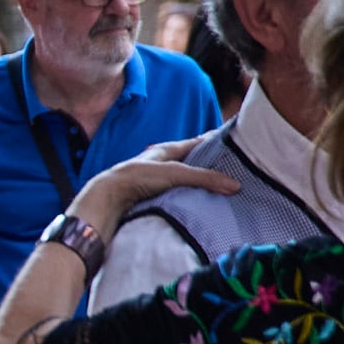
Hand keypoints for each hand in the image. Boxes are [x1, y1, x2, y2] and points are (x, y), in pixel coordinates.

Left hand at [73, 141, 238, 239]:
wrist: (108, 199)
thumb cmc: (137, 178)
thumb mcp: (175, 173)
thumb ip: (204, 178)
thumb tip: (234, 185)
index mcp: (166, 150)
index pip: (196, 142)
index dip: (214, 141)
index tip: (235, 141)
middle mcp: (162, 163)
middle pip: (192, 161)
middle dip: (210, 163)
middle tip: (235, 167)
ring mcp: (157, 180)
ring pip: (185, 178)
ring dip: (200, 182)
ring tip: (222, 187)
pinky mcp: (153, 196)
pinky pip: (177, 193)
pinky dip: (189, 196)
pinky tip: (199, 202)